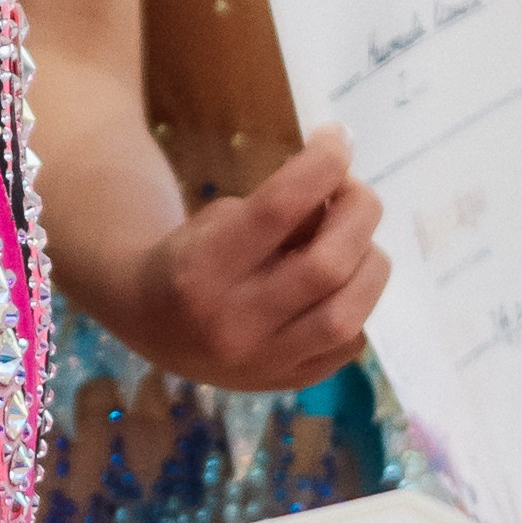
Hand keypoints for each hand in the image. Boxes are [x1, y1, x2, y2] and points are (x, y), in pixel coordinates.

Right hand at [113, 129, 389, 392]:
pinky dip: (359, 304)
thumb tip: (346, 193)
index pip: (278, 207)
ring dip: (369, 263)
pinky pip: (349, 346)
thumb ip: (281, 207)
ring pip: (348, 315)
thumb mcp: (219, 216)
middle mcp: (233, 322)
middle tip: (355, 191)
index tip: (340, 138)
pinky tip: (344, 283)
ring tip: (358, 240)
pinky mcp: (287, 384)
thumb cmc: (190, 253)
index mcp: (202, 267)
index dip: (321, 164)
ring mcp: (263, 363)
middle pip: (326, 265)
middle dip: (358, 214)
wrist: (152, 323)